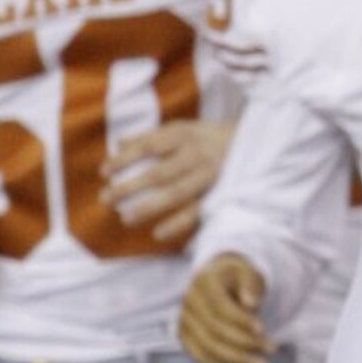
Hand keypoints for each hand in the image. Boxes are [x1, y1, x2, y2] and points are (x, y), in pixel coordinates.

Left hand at [103, 119, 233, 245]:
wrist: (258, 144)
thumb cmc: (211, 138)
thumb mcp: (185, 128)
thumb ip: (153, 135)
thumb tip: (120, 144)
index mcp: (186, 135)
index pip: (148, 146)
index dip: (124, 159)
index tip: (103, 172)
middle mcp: (198, 154)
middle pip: (159, 173)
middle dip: (130, 187)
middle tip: (105, 199)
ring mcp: (210, 175)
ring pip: (176, 193)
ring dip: (149, 207)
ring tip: (125, 219)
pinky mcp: (222, 192)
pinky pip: (198, 211)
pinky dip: (178, 223)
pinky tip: (158, 233)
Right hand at [179, 253, 274, 362]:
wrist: (219, 282)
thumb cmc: (240, 279)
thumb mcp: (250, 274)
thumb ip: (251, 285)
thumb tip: (251, 304)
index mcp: (204, 282)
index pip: (220, 307)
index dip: (241, 320)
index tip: (263, 330)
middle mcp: (189, 302)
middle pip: (214, 330)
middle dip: (245, 342)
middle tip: (272, 349)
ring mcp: (184, 321)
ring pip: (208, 348)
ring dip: (237, 360)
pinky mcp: (185, 338)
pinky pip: (202, 357)